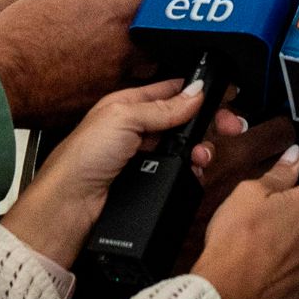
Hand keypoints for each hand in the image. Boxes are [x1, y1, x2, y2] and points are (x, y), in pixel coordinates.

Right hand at [0, 0, 150, 126]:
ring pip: (146, 66)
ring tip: (106, 51)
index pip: (158, 2)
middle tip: (122, 26)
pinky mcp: (106, 101)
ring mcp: (119, 78)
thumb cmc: (23, 33)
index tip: (146, 0)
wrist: (2, 77)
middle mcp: (126, 49)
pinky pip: (125, 87)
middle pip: (159, 37)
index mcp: (118, 14)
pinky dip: (117, 80)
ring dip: (136, 56)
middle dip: (147, 30)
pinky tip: (93, 73)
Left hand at [2, 78, 245, 267]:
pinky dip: (190, 171)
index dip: (197, 91)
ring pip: (184, 147)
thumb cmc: (82, 159)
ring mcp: (143, 156)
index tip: (223, 94)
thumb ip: (162, 107)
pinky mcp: (148, 181)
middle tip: (228, 126)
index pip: (171, 90)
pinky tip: (193, 171)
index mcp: (128, 104)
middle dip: (207, 121)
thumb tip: (195, 92)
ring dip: (200, 149)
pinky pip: (179, 172)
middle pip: (183, 119)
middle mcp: (137, 129)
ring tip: (202, 156)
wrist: (70, 208)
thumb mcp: (123, 118)